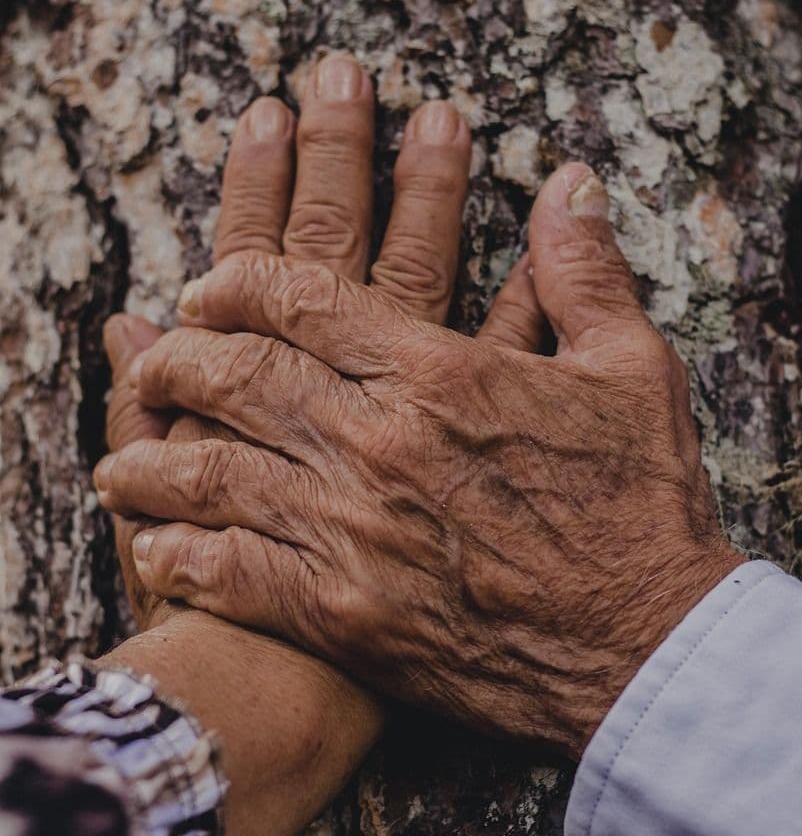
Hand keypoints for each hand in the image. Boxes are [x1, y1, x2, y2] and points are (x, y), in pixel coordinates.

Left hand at [98, 154, 740, 760]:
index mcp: (435, 374)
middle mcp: (375, 444)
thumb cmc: (643, 509)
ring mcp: (352, 533)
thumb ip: (583, 273)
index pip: (295, 300)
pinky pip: (233, 574)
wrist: (645, 649)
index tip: (208, 288)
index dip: (233, 285)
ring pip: (212, 474)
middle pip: (233, 376)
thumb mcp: (633, 371)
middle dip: (178, 360)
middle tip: (156, 362)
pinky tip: (156, 547)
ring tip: (121, 461)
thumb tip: (567, 186)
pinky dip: (182, 556)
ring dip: (153, 459)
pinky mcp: (345, 617)